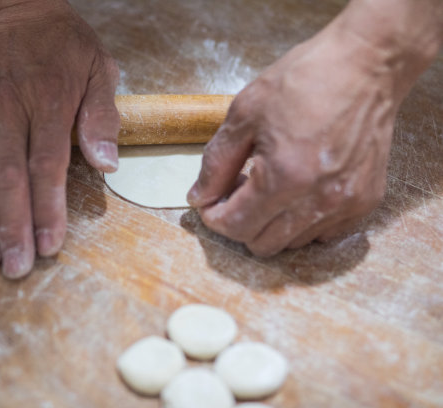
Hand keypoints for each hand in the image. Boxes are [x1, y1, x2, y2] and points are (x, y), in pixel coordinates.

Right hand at [0, 0, 119, 277]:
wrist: (14, 6)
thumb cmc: (63, 43)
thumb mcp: (98, 68)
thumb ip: (102, 117)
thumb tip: (107, 166)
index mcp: (47, 100)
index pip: (48, 165)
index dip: (48, 209)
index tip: (49, 246)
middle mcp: (7, 107)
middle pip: (8, 177)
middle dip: (12, 226)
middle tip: (14, 267)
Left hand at [187, 20, 405, 256]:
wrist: (366, 65)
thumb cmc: (303, 81)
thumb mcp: (244, 114)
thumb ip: (216, 163)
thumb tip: (199, 197)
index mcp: (284, 177)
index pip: (235, 227)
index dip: (213, 217)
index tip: (210, 201)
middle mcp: (318, 200)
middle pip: (262, 245)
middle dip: (240, 223)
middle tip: (239, 189)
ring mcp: (346, 205)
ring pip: (291, 243)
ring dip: (271, 223)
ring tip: (270, 185)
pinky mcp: (365, 202)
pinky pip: (321, 234)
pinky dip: (302, 222)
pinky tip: (298, 190)